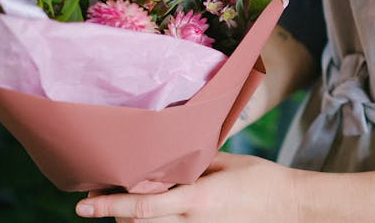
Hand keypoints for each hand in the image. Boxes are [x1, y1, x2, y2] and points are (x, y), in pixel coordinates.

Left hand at [75, 152, 301, 221]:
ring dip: (134, 218)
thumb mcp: (224, 163)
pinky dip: (156, 222)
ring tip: (124, 199)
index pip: (141, 208)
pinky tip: (155, 207)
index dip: (109, 207)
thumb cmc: (261, 179)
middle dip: (115, 212)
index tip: (82, 205)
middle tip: (99, 193)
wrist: (291, 207)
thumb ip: (191, 164)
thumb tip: (162, 159)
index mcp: (197, 201)